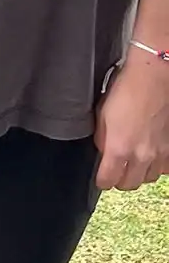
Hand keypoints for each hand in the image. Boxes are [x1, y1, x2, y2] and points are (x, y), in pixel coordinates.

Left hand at [94, 55, 168, 190]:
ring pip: (149, 178)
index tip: (101, 177)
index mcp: (119, 148)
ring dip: (139, 173)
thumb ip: (102, 139)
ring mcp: (160, 153)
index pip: (108, 181)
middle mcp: (141, 156)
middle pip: (129, 184)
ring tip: (134, 162)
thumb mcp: (102, 114)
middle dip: (120, 180)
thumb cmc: (126, 91)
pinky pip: (164, 168)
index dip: (102, 180)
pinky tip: (151, 156)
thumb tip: (104, 152)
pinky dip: (157, 166)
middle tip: (116, 170)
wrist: (153, 78)